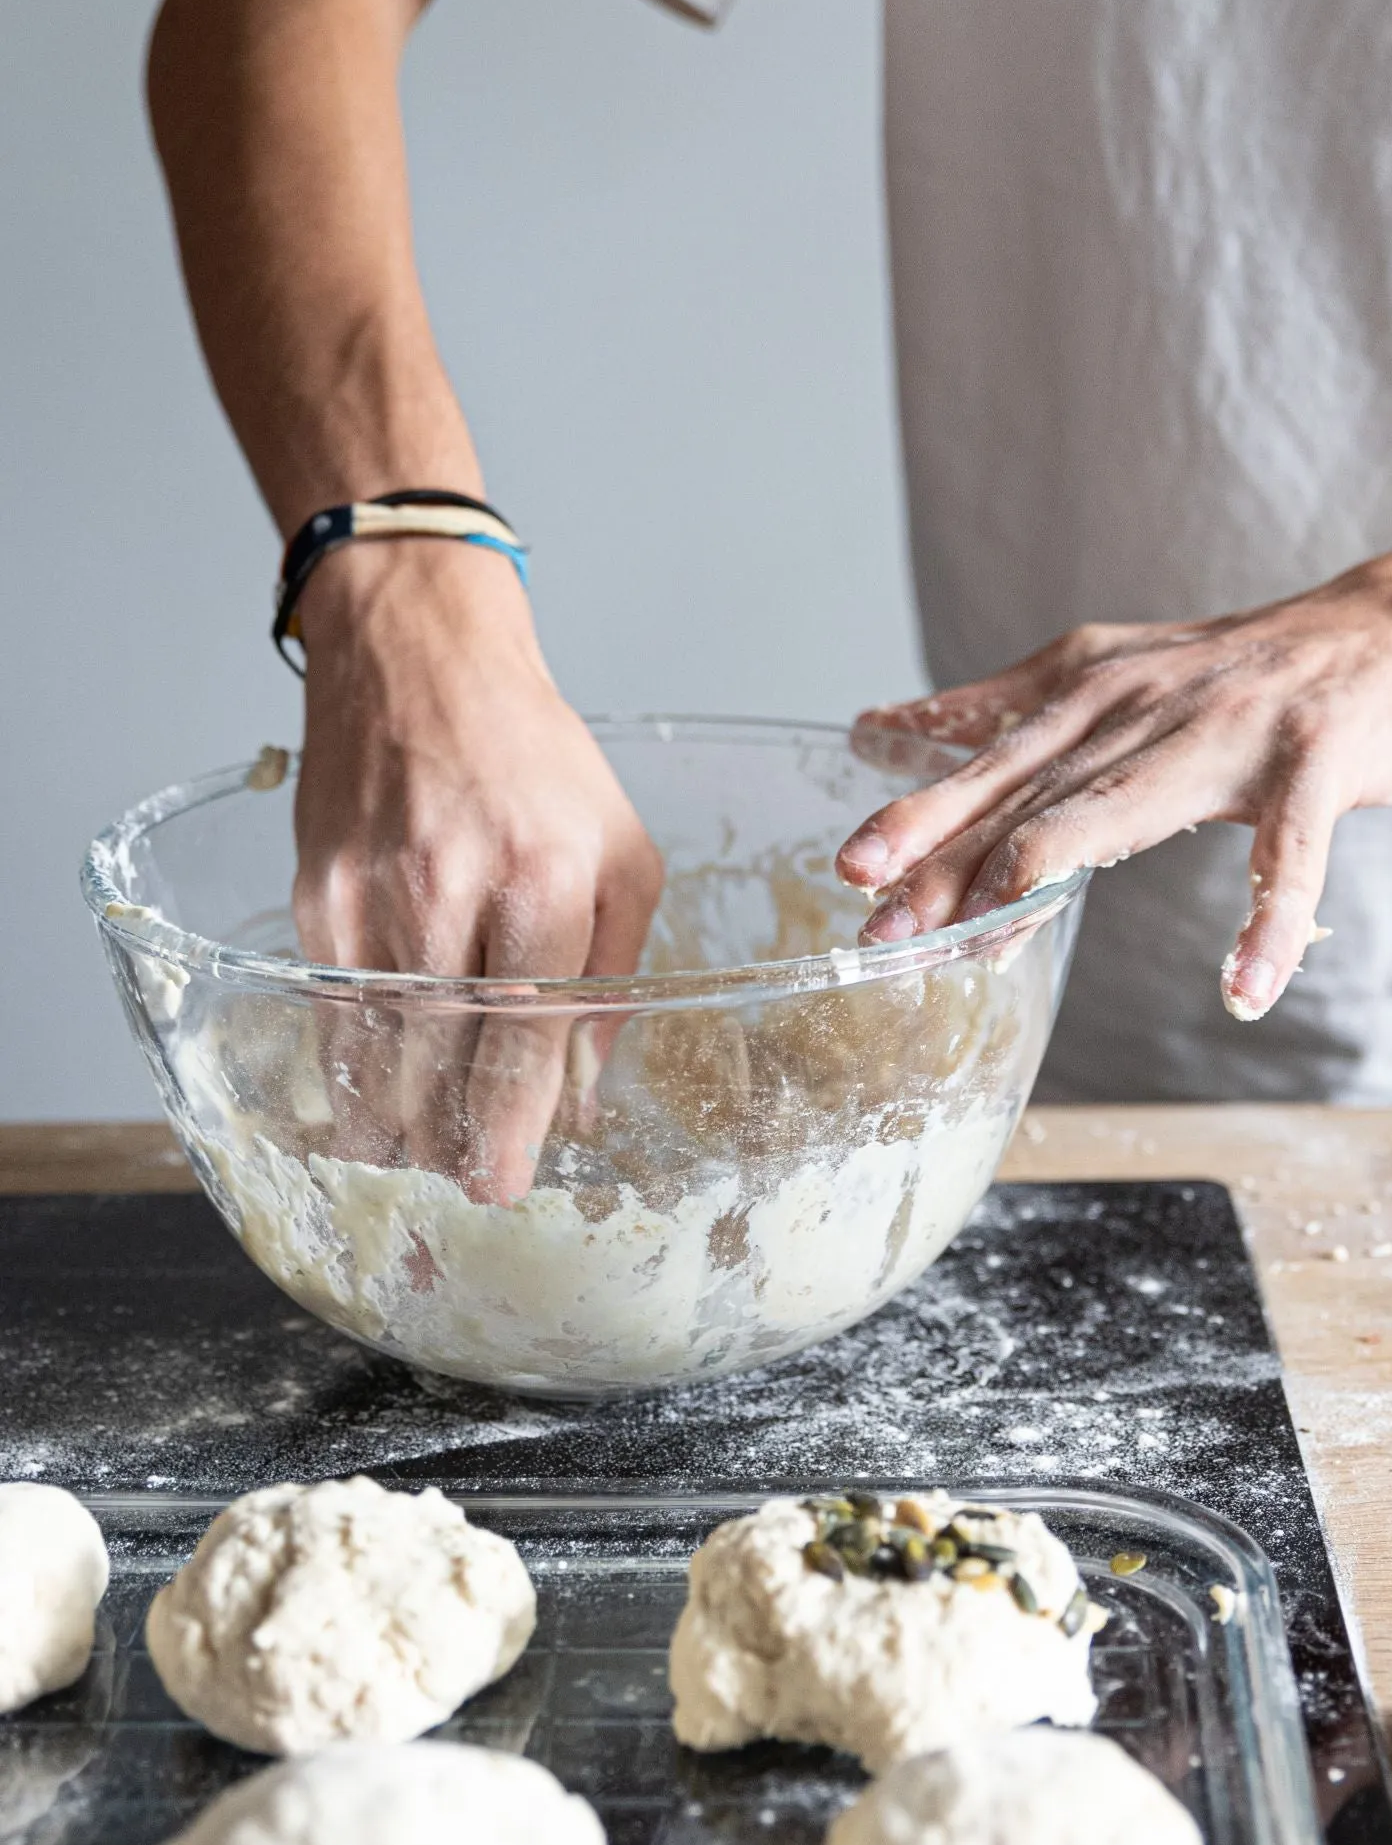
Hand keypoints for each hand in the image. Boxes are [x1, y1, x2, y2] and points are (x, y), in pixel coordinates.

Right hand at [292, 538, 664, 1199]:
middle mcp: (449, 888)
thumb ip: (616, 978)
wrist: (419, 660)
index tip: (501, 1183)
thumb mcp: (621, 854)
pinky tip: (370, 1098)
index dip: (509, 1123)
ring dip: (394, 1117)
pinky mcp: (316, 896)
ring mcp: (371, 894)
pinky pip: (334, 1008)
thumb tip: (584, 1095)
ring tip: (416, 1155)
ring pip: (376, 1045)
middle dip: (450, 1138)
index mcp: (542, 880)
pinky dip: (352, 1063)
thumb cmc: (534, 760)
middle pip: (440, 1055)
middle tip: (465, 1180)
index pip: (525, 1031)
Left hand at [836, 558, 1391, 1019]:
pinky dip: (1271, 924)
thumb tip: (892, 723)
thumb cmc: (1251, 671)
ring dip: (1055, 863)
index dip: (922, 819)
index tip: (853, 873)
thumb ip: (1007, 707)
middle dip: (953, 851)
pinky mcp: (1316, 763)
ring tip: (994, 925)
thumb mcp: (1115, 671)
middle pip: (1036, 787)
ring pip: (1129, 803)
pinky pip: (1290, 854)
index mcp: (1096, 687)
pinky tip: (1246, 987)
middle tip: (883, 912)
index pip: (993, 764)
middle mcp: (1149, 702)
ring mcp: (1233, 730)